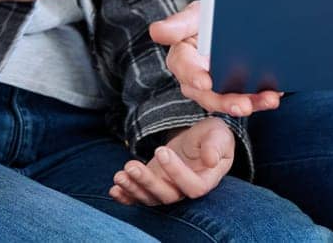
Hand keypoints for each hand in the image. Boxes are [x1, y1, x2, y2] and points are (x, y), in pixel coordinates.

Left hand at [108, 117, 234, 205]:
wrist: (200, 139)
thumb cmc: (213, 136)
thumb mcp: (218, 134)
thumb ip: (216, 146)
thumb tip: (211, 160)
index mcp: (206, 180)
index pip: (193, 186)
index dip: (176, 172)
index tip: (162, 150)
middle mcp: (185, 189)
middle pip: (167, 196)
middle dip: (147, 182)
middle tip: (131, 166)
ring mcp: (168, 189)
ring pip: (150, 197)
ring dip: (133, 188)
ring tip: (119, 175)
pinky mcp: (154, 185)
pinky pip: (140, 197)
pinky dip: (126, 197)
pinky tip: (114, 190)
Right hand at [149, 1, 281, 116]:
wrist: (233, 17)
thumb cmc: (207, 17)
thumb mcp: (195, 14)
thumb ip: (179, 23)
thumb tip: (156, 31)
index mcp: (183, 57)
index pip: (183, 68)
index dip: (193, 76)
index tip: (205, 82)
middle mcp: (198, 77)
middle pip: (208, 94)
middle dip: (226, 101)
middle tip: (242, 105)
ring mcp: (218, 86)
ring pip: (230, 100)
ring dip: (248, 103)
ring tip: (268, 100)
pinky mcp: (237, 89)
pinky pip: (248, 98)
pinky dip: (261, 98)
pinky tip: (275, 95)